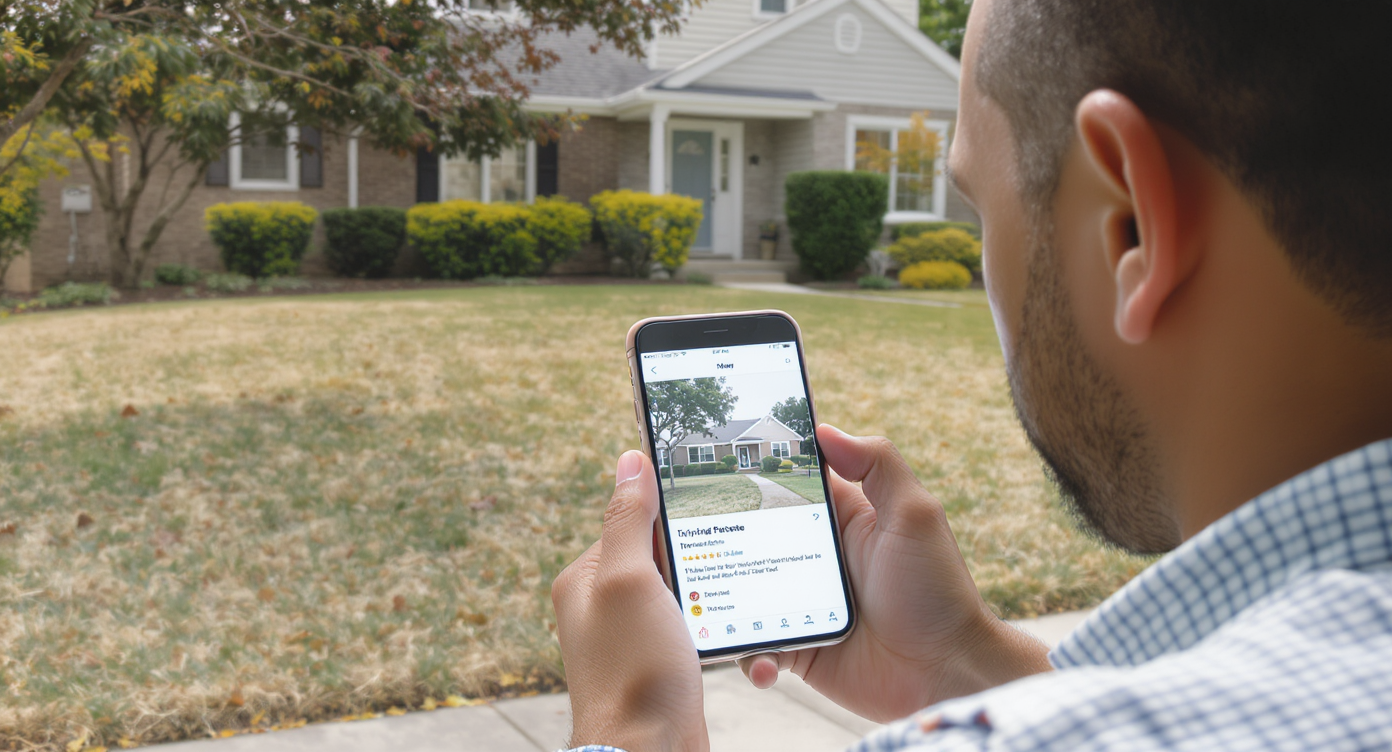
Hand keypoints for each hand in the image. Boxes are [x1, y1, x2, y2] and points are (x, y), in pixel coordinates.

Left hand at [552, 451, 709, 751]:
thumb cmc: (633, 672)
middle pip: (658, 555)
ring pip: (678, 591)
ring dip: (707, 591)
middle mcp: (602, 607)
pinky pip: (690, 626)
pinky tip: (731, 628)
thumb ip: (629, 520)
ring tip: (732, 594)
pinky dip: (711, 623)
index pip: (629, 522)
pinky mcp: (657, 664)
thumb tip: (629, 461)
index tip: (707, 503)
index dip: (667, 514)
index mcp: (585, 580)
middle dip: (693, 555)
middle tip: (730, 551)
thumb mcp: (631, 580)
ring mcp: (629, 638)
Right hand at [737, 425, 1052, 721]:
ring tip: (712, 613)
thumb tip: (826, 428)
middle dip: (717, 540)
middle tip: (688, 543)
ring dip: (722, 604)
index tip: (717, 467)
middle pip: (750, 540)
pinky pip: (755, 649)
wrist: (945, 673)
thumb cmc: (937, 591)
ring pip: (741, 594)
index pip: (787, 485)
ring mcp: (800, 605)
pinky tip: (767, 664)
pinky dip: (752, 657)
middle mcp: (813, 559)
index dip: (752, 473)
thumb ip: (878, 464)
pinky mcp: (797, 648)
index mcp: (840, 520)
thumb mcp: (916, 515)